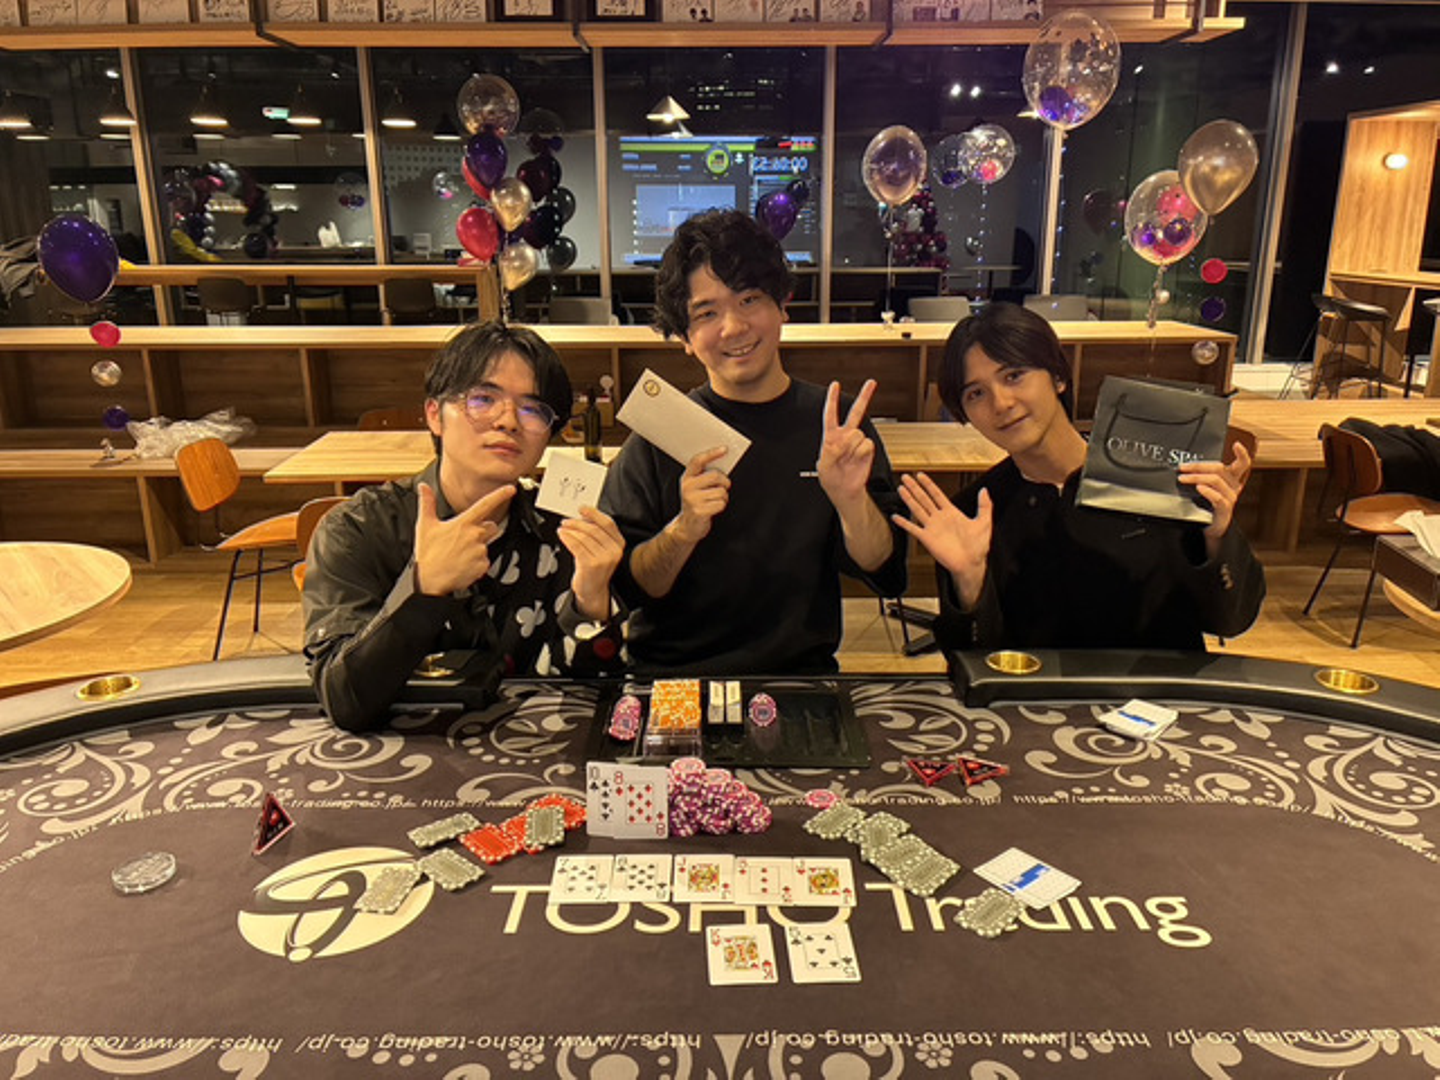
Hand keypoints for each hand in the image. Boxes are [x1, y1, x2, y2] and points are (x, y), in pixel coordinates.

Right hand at [413, 482, 514, 595]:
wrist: (430, 581)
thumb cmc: (428, 555)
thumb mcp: (425, 526)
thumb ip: (427, 503)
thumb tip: (423, 487)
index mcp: (463, 524)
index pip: (485, 505)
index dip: (500, 495)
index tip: (510, 489)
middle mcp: (474, 536)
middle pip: (491, 526)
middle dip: (483, 530)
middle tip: (465, 539)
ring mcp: (480, 551)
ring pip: (487, 545)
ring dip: (478, 548)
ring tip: (460, 554)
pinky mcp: (483, 565)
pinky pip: (486, 561)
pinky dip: (477, 563)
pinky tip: (464, 564)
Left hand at [558, 506, 625, 620]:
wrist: (592, 590)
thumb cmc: (593, 568)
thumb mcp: (599, 549)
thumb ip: (595, 533)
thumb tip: (581, 517)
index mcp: (619, 544)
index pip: (608, 523)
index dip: (594, 513)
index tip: (582, 508)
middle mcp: (614, 551)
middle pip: (594, 529)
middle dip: (578, 522)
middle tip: (566, 521)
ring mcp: (604, 559)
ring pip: (584, 537)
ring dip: (570, 530)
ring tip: (563, 528)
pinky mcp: (592, 565)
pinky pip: (577, 546)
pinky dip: (567, 538)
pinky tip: (562, 535)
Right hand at [672, 446, 730, 544]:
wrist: (686, 526)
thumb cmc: (695, 503)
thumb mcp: (695, 487)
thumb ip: (704, 475)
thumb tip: (723, 461)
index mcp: (686, 478)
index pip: (698, 460)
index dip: (711, 453)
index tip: (724, 449)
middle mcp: (687, 487)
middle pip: (715, 476)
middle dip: (724, 482)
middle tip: (722, 487)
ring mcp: (692, 499)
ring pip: (721, 491)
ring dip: (723, 497)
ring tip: (714, 500)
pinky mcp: (699, 511)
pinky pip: (721, 503)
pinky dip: (721, 506)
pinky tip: (713, 508)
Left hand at [817, 379, 877, 507]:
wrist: (845, 491)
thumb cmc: (831, 479)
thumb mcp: (823, 467)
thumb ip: (829, 453)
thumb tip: (839, 443)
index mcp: (831, 436)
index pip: (830, 414)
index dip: (833, 399)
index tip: (835, 385)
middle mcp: (846, 436)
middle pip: (855, 412)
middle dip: (864, 396)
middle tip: (872, 382)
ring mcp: (857, 442)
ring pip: (857, 434)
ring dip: (851, 448)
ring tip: (847, 459)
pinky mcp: (868, 449)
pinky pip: (866, 444)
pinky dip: (860, 453)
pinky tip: (856, 460)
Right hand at [891, 473, 991, 607]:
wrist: (970, 563)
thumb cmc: (978, 546)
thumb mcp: (984, 522)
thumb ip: (984, 506)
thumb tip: (984, 490)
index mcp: (951, 512)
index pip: (937, 494)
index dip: (928, 484)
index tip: (920, 475)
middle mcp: (939, 518)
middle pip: (923, 498)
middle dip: (914, 487)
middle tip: (905, 477)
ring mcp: (932, 528)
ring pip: (917, 509)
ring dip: (908, 499)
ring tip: (900, 489)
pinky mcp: (927, 539)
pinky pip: (913, 529)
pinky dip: (904, 523)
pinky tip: (895, 517)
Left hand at [1179, 441, 1251, 557]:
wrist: (1209, 526)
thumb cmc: (1207, 503)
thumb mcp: (1207, 486)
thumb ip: (1203, 475)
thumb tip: (1186, 466)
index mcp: (1232, 478)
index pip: (1242, 464)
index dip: (1242, 453)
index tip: (1236, 444)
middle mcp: (1234, 486)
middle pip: (1220, 469)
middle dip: (1199, 466)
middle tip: (1183, 467)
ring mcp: (1231, 498)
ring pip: (1215, 480)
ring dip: (1196, 477)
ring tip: (1183, 478)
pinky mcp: (1225, 509)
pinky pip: (1217, 497)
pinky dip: (1207, 491)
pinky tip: (1199, 488)